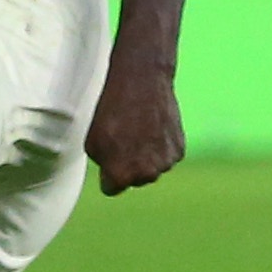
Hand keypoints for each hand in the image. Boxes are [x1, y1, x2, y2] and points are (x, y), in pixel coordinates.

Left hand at [85, 62, 185, 194]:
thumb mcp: (92, 141)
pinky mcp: (180, 150)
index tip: (108, 160)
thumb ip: (103, 165)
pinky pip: (166, 156)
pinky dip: (160, 147)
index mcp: (121, 175)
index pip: (112, 189)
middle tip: (122, 139)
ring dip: (145, 156)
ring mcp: (166, 163)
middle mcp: (147, 174)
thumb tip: (111, 174)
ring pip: (152, 168)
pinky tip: (152, 126)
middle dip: (128, 166)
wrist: (142, 82)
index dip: (108, 174)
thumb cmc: (111, 110)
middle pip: (134, 179)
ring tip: (137, 129)